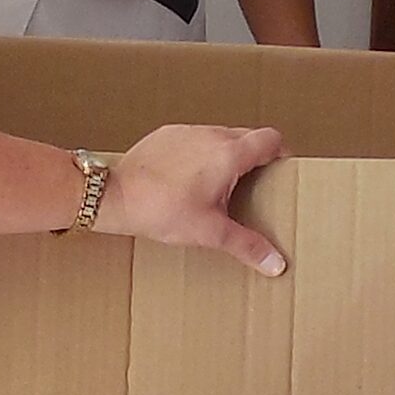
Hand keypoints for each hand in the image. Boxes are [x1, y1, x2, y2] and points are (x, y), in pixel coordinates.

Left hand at [100, 125, 287, 274]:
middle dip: (254, 157)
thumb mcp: (210, 232)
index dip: (280, 153)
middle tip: (252, 184)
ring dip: (225, 154)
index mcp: (229, 153)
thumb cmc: (160, 211)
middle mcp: (211, 134)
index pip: (271, 139)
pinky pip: (194, 138)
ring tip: (220, 184)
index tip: (279, 171)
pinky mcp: (166, 134)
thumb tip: (275, 262)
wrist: (115, 197)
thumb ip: (247, 246)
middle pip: (247, 136)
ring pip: (219, 135)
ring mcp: (187, 131)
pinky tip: (189, 179)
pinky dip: (199, 153)